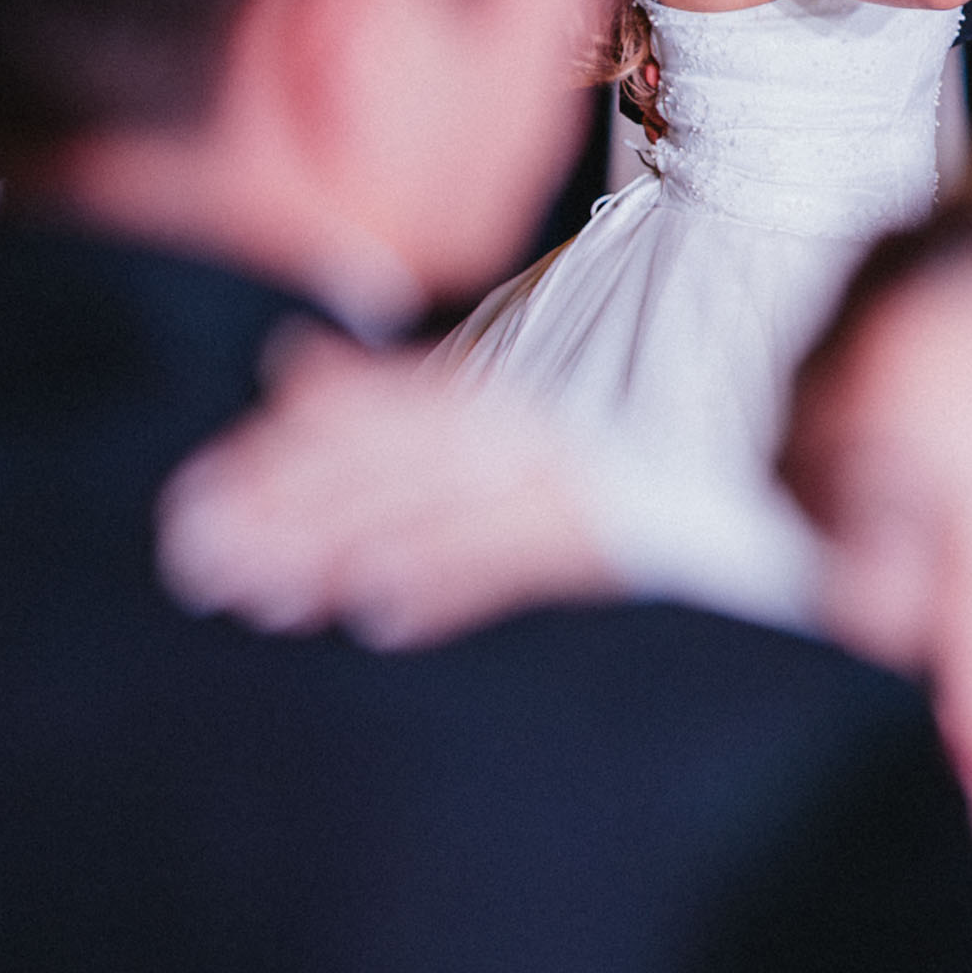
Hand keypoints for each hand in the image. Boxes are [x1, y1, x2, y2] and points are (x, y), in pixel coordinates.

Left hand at [159, 331, 612, 648]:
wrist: (772, 378)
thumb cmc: (646, 371)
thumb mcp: (519, 354)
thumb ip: (408, 383)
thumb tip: (290, 365)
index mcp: (509, 379)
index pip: (378, 415)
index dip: (287, 455)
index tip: (202, 497)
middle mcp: (538, 418)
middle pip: (393, 466)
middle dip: (291, 514)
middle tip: (199, 563)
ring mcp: (585, 470)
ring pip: (445, 511)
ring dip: (346, 555)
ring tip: (262, 597)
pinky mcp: (629, 530)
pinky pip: (526, 559)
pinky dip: (453, 586)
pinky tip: (382, 618)